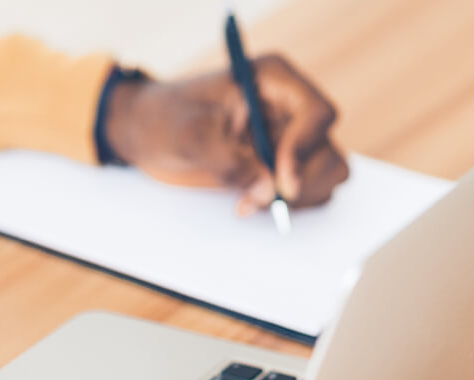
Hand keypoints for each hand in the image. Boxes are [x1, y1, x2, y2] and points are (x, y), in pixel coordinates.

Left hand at [104, 54, 348, 212]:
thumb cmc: (164, 119)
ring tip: (250, 201)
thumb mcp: (189, 136)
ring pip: (327, 172)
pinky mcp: (281, 164)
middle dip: (298, 182)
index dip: (305, 149)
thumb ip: (229, 161)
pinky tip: (250, 202)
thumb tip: (268, 190)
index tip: (281, 181)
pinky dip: (286, 204)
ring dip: (296, 196)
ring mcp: (289, 137)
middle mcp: (289, 107)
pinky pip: (308, 189)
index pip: (317, 114)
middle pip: (327, 150)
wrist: (145, 132)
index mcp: (273, 81)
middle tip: (258, 200)